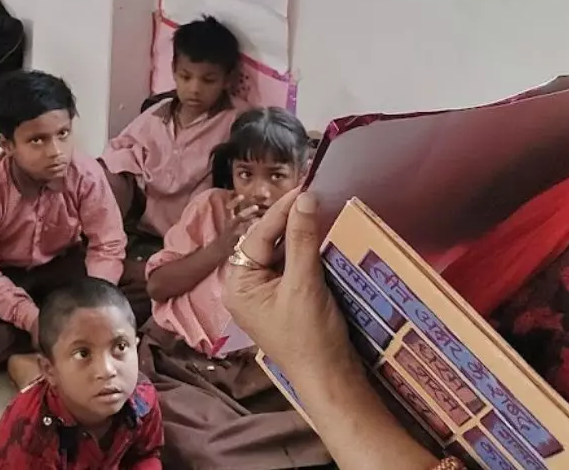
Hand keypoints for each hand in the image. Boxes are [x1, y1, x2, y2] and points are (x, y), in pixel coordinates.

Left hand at [224, 189, 356, 378]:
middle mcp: (245, 287)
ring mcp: (265, 295)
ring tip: (318, 210)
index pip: (257, 236)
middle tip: (314, 196)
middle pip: (266, 242)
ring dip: (298, 234)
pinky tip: (319, 237)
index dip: (281, 211)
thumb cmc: (311, 337)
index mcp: (238, 285)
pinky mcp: (285, 300)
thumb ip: (302, 239)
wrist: (331, 380)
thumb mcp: (304, 284)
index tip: (304, 188)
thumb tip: (305, 198)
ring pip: (279, 253)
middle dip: (289, 220)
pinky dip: (305, 252)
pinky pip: (291, 267)